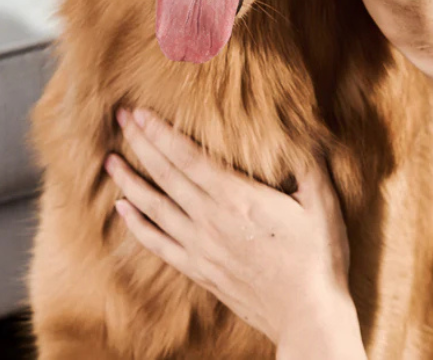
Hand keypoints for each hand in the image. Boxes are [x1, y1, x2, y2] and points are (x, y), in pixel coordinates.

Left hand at [104, 109, 364, 357]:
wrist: (308, 318)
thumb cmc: (318, 258)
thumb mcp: (322, 204)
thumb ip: (307, 165)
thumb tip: (302, 134)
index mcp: (238, 198)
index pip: (188, 158)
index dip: (162, 134)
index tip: (142, 113)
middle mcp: (211, 220)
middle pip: (166, 175)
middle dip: (141, 144)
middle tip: (121, 118)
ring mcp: (201, 247)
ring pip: (154, 208)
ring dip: (130, 182)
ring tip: (111, 161)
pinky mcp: (199, 270)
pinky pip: (159, 245)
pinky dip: (137, 226)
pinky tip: (123, 209)